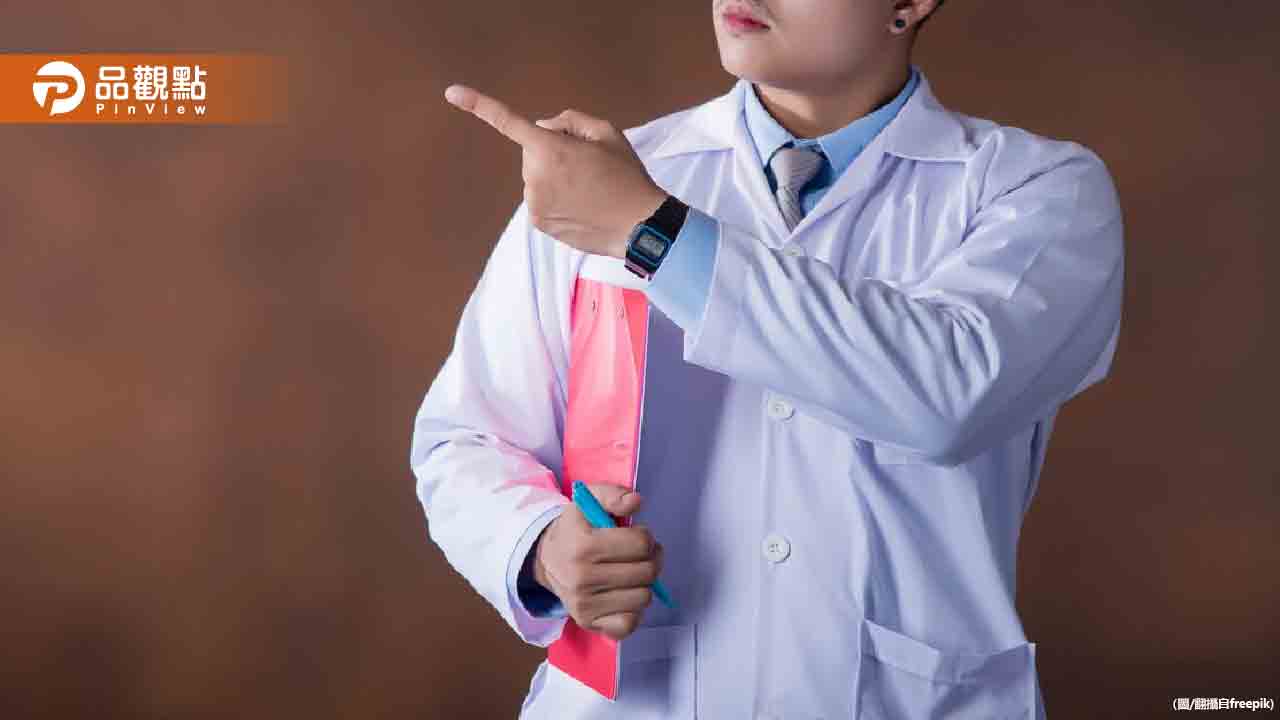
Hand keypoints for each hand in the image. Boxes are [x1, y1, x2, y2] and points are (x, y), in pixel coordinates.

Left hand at [443, 83, 668, 258]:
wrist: (639, 225)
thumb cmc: (626, 176)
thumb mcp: (607, 133)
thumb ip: (569, 120)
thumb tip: (540, 126)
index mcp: (551, 148)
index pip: (509, 122)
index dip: (479, 105)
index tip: (451, 92)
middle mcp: (534, 176)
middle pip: (533, 153)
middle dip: (552, 154)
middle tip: (587, 168)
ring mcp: (533, 202)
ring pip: (536, 178)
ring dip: (555, 178)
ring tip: (587, 190)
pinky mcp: (538, 222)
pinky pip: (540, 199)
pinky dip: (556, 199)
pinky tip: (580, 206)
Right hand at [532, 483, 663, 640]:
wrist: (547, 560)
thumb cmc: (575, 529)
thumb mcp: (588, 501)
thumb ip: (613, 494)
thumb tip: (635, 501)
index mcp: (583, 545)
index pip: (641, 543)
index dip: (645, 537)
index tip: (636, 536)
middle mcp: (581, 578)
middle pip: (647, 572)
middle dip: (651, 559)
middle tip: (640, 555)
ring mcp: (584, 604)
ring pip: (643, 597)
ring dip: (643, 584)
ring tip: (630, 573)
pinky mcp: (589, 623)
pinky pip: (629, 623)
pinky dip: (633, 610)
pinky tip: (623, 595)